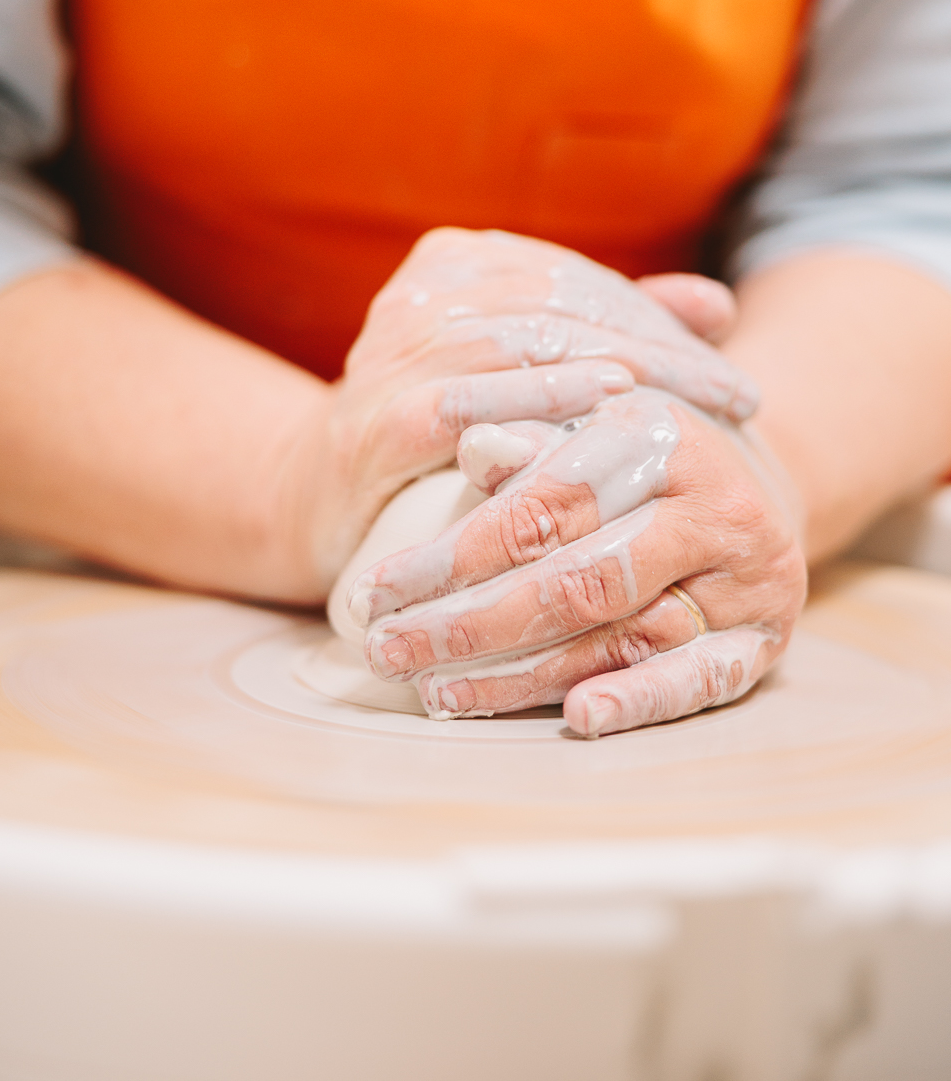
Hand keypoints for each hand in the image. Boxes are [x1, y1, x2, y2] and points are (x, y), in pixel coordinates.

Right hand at [298, 229, 757, 586]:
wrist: (316, 497)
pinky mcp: (376, 422)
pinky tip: (606, 405)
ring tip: (697, 407)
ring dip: (621, 371)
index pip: (574, 280)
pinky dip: (540, 399)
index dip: (659, 317)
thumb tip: (717, 304)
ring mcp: (390, 356)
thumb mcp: (522, 370)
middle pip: (559, 307)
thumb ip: (610, 329)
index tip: (729, 362)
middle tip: (734, 394)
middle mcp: (419, 297)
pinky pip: (469, 405)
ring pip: (525, 345)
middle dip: (657, 348)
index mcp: (452, 264)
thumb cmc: (439, 434)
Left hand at [351, 388, 805, 733]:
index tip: (376, 590)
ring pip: (622, 637)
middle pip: (577, 580)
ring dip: (523, 675)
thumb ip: (528, 437)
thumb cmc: (634, 453)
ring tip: (437, 692)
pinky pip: (700, 680)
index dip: (453, 555)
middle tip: (387, 650)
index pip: (542, 507)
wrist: (752, 480)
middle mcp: (712, 504)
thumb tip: (471, 446)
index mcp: (657, 434)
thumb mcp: (583, 424)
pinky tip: (576, 719)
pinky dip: (638, 701)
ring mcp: (747, 576)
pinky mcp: (767, 638)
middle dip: (470, 622)